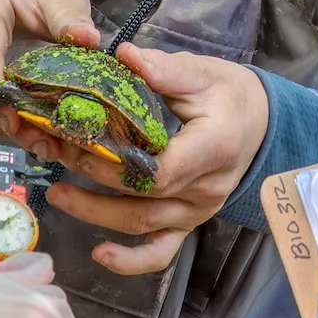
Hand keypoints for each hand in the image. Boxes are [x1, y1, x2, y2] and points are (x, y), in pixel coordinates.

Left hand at [39, 44, 268, 273]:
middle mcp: (206, 188)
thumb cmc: (230, 95)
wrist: (260, 123)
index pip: (160, 170)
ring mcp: (197, 211)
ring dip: (95, 214)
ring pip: (142, 225)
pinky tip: (99, 255)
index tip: (81, 143)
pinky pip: (161, 251)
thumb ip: (163, 69)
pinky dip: (130, 261)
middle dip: (93, 181)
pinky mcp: (189, 223)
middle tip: (57, 155)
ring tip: (57, 192)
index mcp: (212, 148)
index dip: (117, 165)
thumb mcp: (202, 73)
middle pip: (142, 200)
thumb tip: (124, 55)